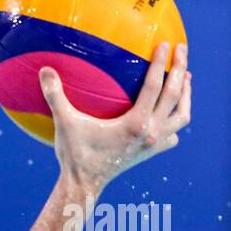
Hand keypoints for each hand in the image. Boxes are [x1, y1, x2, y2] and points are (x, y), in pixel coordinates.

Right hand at [39, 41, 191, 190]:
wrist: (83, 186)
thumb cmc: (75, 155)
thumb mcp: (65, 124)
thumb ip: (56, 96)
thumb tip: (44, 70)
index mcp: (135, 123)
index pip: (154, 86)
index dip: (161, 63)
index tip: (166, 44)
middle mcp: (150, 133)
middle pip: (174, 96)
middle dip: (180, 70)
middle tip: (181, 50)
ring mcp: (153, 144)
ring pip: (181, 116)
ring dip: (186, 95)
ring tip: (185, 78)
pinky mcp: (150, 153)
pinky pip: (172, 136)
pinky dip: (174, 124)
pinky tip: (169, 115)